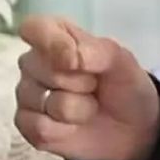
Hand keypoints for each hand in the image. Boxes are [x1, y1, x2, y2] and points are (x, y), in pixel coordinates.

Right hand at [15, 15, 159, 159]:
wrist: (132, 127)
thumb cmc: (123, 85)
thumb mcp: (120, 60)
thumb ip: (94, 51)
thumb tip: (67, 58)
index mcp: (54, 36)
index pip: (33, 28)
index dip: (52, 44)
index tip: (75, 60)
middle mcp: (34, 62)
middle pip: (40, 68)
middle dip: (78, 83)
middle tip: (94, 86)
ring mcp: (27, 94)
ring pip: (43, 101)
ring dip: (76, 110)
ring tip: (87, 107)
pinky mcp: (27, 126)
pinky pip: (39, 128)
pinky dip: (64, 131)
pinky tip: (74, 127)